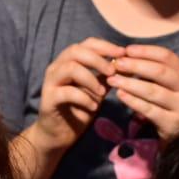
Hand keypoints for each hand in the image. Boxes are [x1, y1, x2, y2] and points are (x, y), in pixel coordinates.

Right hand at [33, 37, 125, 154]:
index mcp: (70, 61)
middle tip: (112, 73)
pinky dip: (84, 98)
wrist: (60, 134)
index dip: (105, 46)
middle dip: (98, 60)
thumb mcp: (98, 91)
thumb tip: (129, 65)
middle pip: (76, 51)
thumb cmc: (79, 109)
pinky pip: (67, 92)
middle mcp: (58, 67)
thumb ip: (108, 77)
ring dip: (90, 79)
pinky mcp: (48, 99)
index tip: (122, 53)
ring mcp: (51, 82)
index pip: (87, 44)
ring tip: (103, 93)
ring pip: (70, 68)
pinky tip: (93, 107)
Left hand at [108, 44, 178, 137]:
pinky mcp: (171, 122)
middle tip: (117, 63)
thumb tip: (123, 58)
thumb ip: (150, 72)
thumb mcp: (166, 84)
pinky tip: (120, 95)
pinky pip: (148, 110)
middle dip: (136, 66)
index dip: (146, 51)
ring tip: (112, 80)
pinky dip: (133, 101)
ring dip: (130, 84)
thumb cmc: (169, 102)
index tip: (127, 50)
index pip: (166, 56)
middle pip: (160, 72)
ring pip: (153, 91)